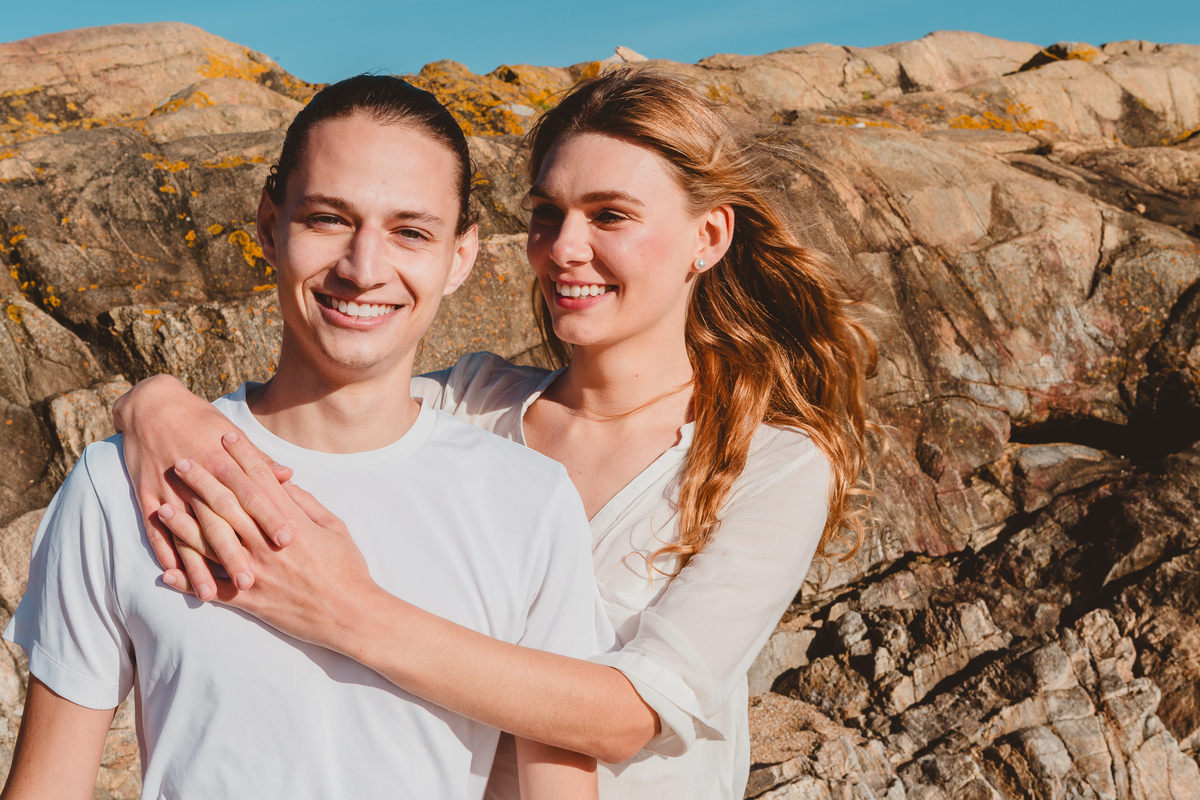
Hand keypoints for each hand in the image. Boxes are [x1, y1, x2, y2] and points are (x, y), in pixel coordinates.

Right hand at [114, 375, 292, 596]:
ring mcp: (169, 489)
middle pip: (219, 520)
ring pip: (186, 534)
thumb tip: (288, 478)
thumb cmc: (201, 422)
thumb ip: (259, 462)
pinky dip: (164, 554)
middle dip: (235, 552)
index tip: (286, 540)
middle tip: (253, 580)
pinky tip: (175, 578)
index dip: (269, 516)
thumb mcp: (231, 435)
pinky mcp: (147, 496)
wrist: (151, 407)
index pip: (251, 493)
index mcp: (223, 461)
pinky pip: (154, 530)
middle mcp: (197, 478)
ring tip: (212, 593)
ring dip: (198, 565)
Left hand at [157, 433, 379, 653]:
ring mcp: (255, 573)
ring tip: (162, 508)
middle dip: (202, 483)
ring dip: (183, 526)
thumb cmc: (347, 568)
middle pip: (228, 507)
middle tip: (181, 462)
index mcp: (290, 524)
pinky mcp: (250, 600)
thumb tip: (284, 483)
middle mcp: (266, 545)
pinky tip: (166, 572)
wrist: (349, 614)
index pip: (260, 482)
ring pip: (211, 545)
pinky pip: (212, 589)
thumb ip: (306, 504)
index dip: (242, 458)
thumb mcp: (334, 527)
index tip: (225, 438)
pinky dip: (189, 581)